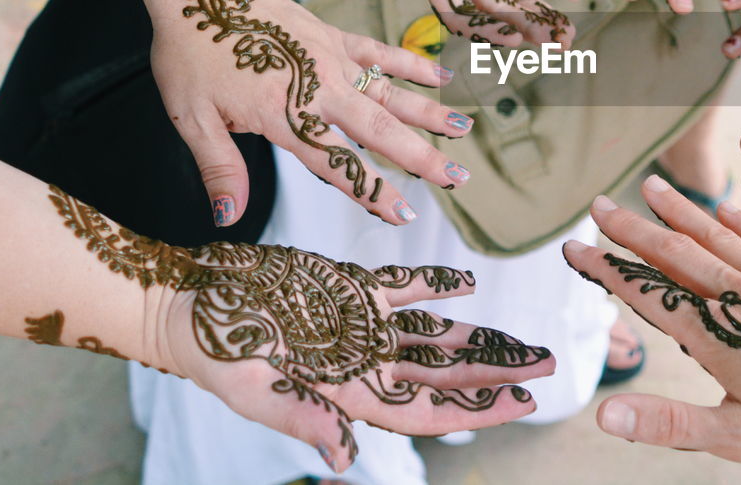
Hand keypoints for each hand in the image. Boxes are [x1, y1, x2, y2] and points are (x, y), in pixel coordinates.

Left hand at [148, 0, 474, 226]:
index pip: (336, 161)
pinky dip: (414, 64)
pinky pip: (382, 53)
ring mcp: (331, 60)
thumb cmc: (189, 52)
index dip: (371, 190)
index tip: (403, 214)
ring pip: (390, 92)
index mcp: (282, 113)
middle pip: (379, 129)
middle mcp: (317, 88)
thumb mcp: (191, 117)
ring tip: (463, 130)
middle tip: (456, 177)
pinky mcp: (335, 37)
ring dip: (429, 113)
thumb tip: (228, 217)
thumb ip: (219, 167)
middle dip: (421, 157)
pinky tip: (444, 77)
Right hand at [153, 243, 554, 473]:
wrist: (191, 305)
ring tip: (524, 341)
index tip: (521, 403)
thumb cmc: (216, 352)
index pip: (425, 409)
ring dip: (480, 339)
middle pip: (445, 375)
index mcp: (348, 393)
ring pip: (436, 336)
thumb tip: (342, 458)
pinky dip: (437, 284)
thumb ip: (302, 418)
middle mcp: (366, 363)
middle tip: (548, 365)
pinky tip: (469, 283)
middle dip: (497, 374)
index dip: (474, 410)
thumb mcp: (253, 388)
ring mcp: (363, 326)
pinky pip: (406, 288)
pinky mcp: (352, 288)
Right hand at [562, 177, 740, 471]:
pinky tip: (730, 205)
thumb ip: (669, 422)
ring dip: (681, 213)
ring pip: (718, 237)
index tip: (575, 248)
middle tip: (598, 205)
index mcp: (721, 336)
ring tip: (653, 186)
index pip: (650, 294)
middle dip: (634, 230)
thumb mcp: (739, 438)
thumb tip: (603, 414)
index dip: (610, 270)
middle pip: (677, 255)